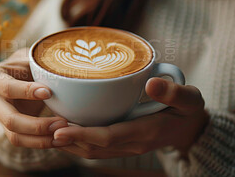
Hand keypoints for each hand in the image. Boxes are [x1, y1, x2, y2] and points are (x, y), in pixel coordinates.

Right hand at [0, 48, 68, 148]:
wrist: (25, 75)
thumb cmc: (29, 63)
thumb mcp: (31, 58)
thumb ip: (40, 62)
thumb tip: (61, 69)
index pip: (7, 88)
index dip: (26, 92)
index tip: (49, 92)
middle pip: (10, 120)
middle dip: (36, 125)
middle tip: (62, 122)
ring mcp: (0, 118)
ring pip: (16, 136)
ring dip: (41, 139)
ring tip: (64, 135)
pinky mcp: (11, 130)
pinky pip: (25, 142)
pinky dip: (43, 143)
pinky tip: (61, 140)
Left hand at [53, 78, 208, 158]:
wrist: (191, 129)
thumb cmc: (188, 110)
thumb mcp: (189, 98)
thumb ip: (174, 92)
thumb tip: (152, 83)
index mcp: (146, 131)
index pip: (109, 136)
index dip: (83, 135)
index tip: (59, 130)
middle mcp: (133, 143)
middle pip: (94, 147)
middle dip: (68, 141)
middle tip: (43, 129)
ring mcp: (127, 146)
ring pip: (93, 150)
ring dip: (70, 144)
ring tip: (46, 131)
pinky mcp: (123, 144)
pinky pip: (97, 147)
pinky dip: (79, 142)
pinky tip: (64, 131)